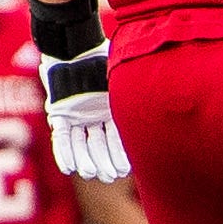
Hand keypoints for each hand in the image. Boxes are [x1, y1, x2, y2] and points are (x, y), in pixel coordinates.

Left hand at [40, 44, 131, 181]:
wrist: (72, 47)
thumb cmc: (99, 57)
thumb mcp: (118, 74)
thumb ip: (134, 86)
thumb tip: (162, 90)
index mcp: (111, 107)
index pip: (118, 136)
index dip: (120, 153)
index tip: (124, 169)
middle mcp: (95, 114)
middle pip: (100, 144)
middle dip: (104, 161)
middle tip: (109, 176)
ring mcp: (77, 115)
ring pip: (81, 144)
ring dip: (85, 159)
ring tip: (90, 174)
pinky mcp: (60, 114)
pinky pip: (61, 138)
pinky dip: (64, 152)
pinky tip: (69, 168)